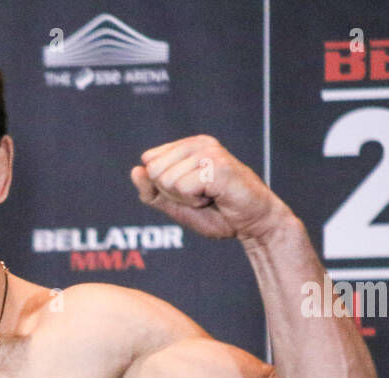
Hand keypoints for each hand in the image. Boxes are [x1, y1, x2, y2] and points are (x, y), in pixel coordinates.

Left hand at [130, 135, 288, 241]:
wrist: (252, 224)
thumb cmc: (217, 213)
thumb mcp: (176, 204)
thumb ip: (152, 191)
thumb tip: (136, 170)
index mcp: (188, 146)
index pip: (150, 162)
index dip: (163, 186)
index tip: (189, 191)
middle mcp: (199, 143)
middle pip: (155, 170)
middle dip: (173, 193)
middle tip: (200, 196)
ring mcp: (210, 152)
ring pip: (168, 179)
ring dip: (186, 199)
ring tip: (209, 196)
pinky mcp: (218, 165)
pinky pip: (184, 187)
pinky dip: (196, 201)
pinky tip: (215, 197)